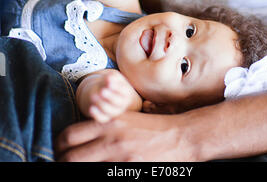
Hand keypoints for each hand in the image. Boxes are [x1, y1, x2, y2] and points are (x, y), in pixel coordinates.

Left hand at [55, 112, 192, 161]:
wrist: (180, 137)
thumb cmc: (152, 127)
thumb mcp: (125, 117)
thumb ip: (103, 124)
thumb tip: (79, 136)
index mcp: (107, 123)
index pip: (68, 136)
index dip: (58, 146)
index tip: (60, 151)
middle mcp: (109, 140)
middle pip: (70, 157)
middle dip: (63, 161)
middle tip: (64, 163)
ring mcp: (118, 159)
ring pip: (84, 168)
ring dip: (79, 169)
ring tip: (79, 168)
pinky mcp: (128, 172)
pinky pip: (103, 175)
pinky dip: (97, 174)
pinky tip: (102, 171)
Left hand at [78, 71, 138, 123]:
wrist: (101, 91)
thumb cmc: (108, 82)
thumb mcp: (112, 76)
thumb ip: (111, 76)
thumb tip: (108, 78)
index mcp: (126, 93)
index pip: (124, 91)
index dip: (117, 88)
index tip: (109, 83)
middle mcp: (122, 104)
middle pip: (118, 102)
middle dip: (110, 97)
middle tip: (102, 91)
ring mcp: (114, 112)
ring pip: (110, 111)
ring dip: (101, 104)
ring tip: (93, 96)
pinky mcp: (106, 117)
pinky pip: (102, 119)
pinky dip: (97, 115)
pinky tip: (91, 108)